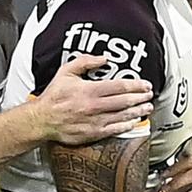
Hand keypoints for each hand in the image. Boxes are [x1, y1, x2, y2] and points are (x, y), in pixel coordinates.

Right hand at [31, 54, 153, 144]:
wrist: (42, 120)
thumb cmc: (54, 96)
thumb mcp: (66, 72)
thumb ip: (85, 62)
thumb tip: (104, 58)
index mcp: (89, 90)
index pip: (120, 87)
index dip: (136, 85)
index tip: (145, 84)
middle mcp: (94, 106)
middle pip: (125, 101)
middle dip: (141, 97)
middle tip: (149, 95)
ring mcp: (95, 121)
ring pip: (123, 116)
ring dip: (138, 111)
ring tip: (147, 107)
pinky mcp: (93, 133)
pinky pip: (115, 130)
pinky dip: (127, 125)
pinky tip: (135, 122)